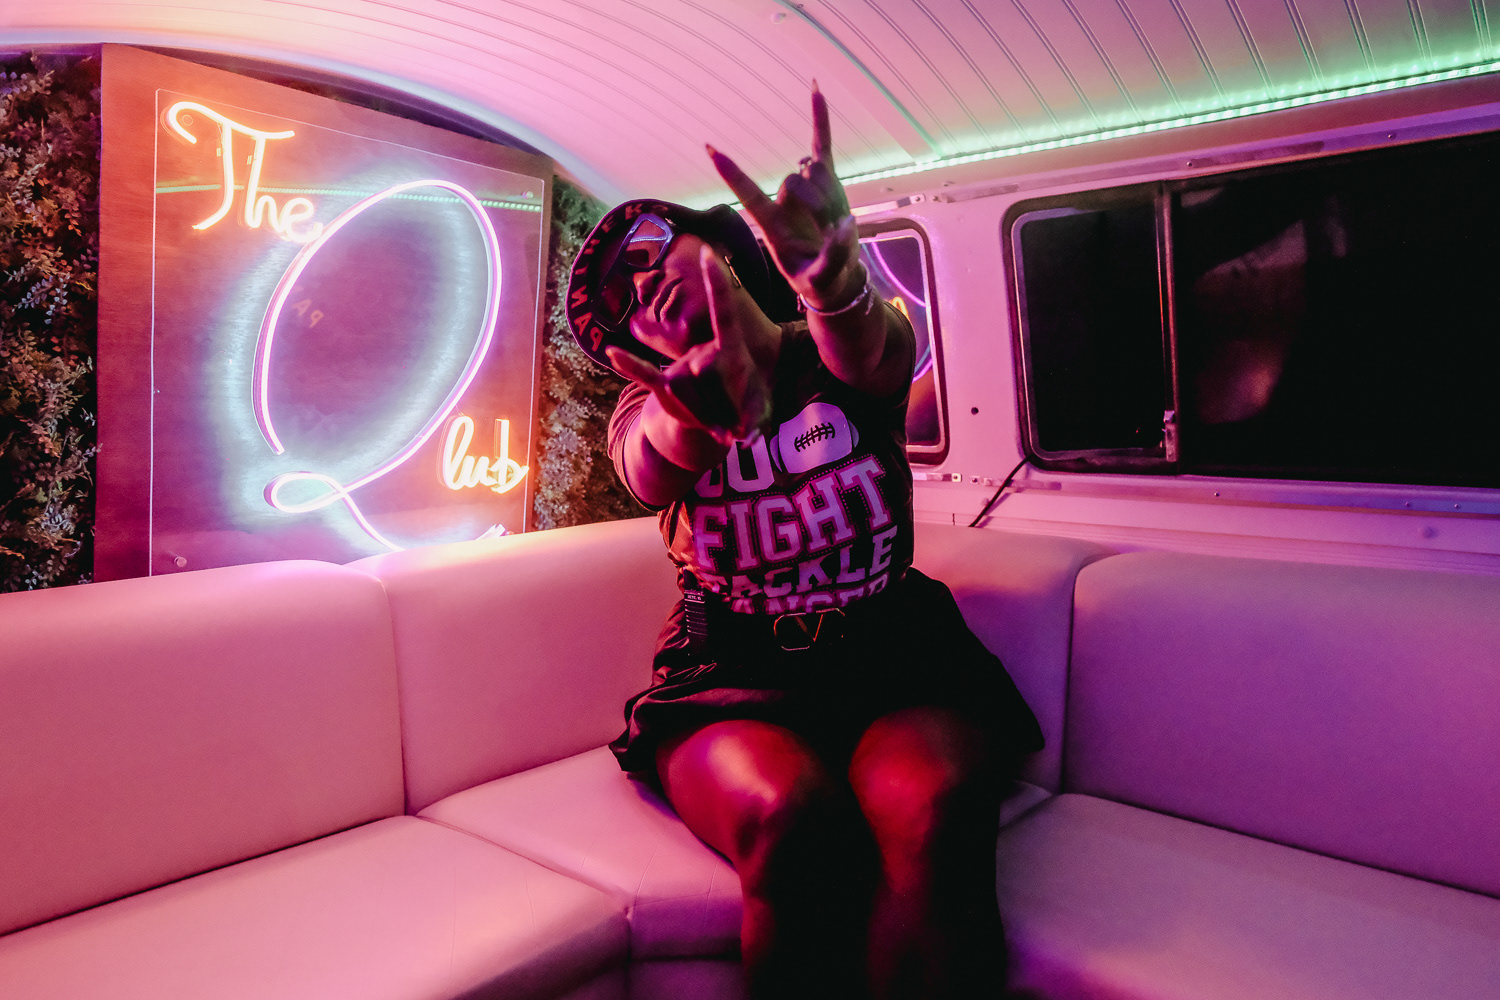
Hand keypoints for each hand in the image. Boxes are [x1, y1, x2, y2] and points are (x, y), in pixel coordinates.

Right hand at [607, 246, 770, 446]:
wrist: (725, 418)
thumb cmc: (749, 406)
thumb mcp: (760, 415)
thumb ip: (756, 426)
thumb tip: (745, 437)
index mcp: (729, 346)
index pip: (721, 309)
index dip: (715, 282)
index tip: (708, 253)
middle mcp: (702, 350)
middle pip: (703, 373)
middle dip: (718, 404)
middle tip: (733, 416)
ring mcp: (681, 366)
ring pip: (682, 388)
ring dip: (701, 414)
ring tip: (715, 416)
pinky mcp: (665, 384)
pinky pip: (644, 373)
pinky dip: (629, 364)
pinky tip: (611, 352)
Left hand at [708, 83, 862, 310]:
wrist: (836, 277)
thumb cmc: (820, 281)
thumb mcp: (821, 278)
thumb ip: (832, 256)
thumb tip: (844, 226)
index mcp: (773, 226)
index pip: (749, 194)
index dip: (732, 173)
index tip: (709, 148)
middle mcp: (785, 202)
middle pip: (794, 181)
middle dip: (813, 201)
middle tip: (828, 229)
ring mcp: (805, 190)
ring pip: (813, 172)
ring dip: (827, 194)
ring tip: (835, 225)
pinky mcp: (827, 182)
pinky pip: (823, 145)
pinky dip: (820, 119)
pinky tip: (814, 86)